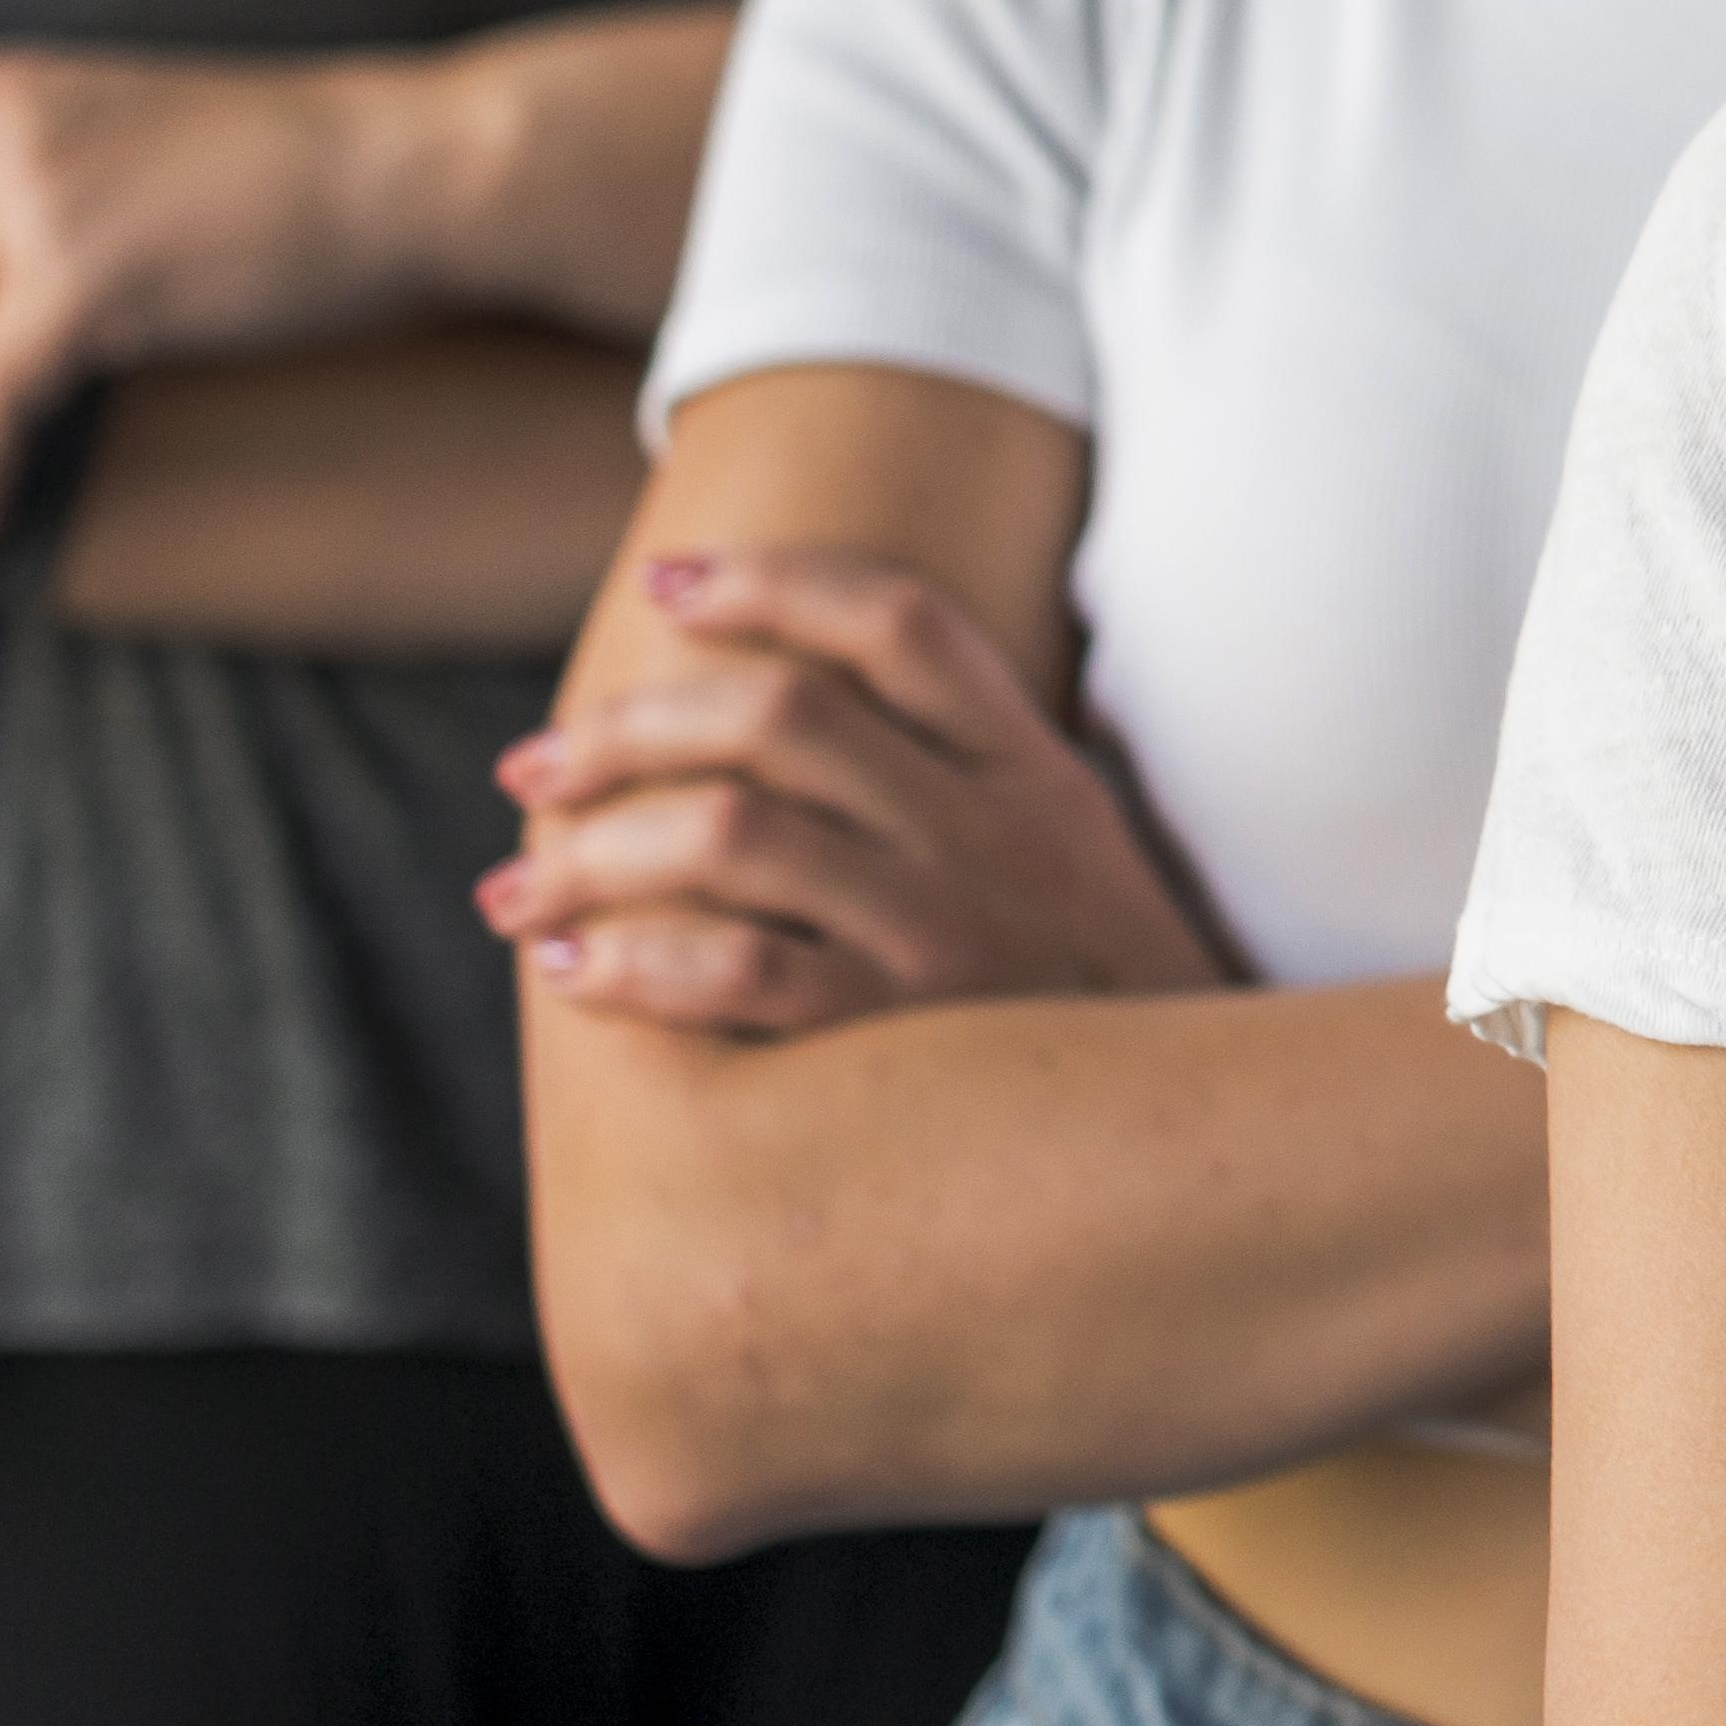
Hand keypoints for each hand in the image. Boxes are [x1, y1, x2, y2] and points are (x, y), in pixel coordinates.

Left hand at [484, 548, 1233, 1037]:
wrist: (1207, 1144)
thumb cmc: (1107, 1005)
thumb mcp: (1081, 861)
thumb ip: (976, 785)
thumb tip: (804, 726)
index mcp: (1036, 773)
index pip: (902, 624)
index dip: (776, 582)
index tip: (668, 584)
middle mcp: (994, 833)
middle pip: (782, 715)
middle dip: (626, 730)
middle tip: (532, 768)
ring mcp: (951, 934)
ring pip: (731, 833)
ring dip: (592, 853)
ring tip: (518, 891)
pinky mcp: (905, 1039)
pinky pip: (736, 973)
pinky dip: (633, 963)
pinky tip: (576, 976)